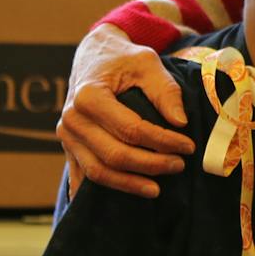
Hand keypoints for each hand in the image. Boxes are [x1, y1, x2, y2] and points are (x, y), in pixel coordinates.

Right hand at [56, 24, 193, 197]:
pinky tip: (122, 199)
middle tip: (179, 165)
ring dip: (128, 184)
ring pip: (97, 171)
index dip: (162, 141)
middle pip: (113, 154)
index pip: (130, 129)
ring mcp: (66, 136)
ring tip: (157, 189)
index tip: (188, 146)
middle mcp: (72, 119)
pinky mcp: (68, 147)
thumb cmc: (123, 59)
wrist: (94, 56)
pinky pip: (83, 175)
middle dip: (150, 164)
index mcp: (89, 96)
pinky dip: (102, 190)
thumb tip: (180, 122)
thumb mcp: (147, 63)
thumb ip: (164, 90)